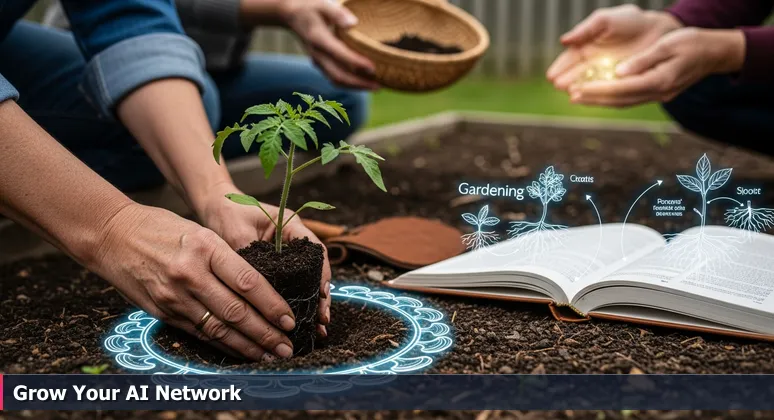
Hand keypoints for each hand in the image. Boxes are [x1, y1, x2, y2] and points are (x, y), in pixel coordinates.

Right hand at [90, 203, 299, 360]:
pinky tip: (240, 351)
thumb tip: (261, 289)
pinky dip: (222, 345)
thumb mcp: (200, 232)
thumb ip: (227, 259)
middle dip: (266, 333)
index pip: (248, 282)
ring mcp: (174, 296)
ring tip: (269, 355)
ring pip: (219, 328)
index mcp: (205, 247)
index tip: (290, 319)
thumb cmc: (160, 228)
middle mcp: (190, 274)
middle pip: (236, 311)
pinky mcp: (163, 312)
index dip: (272, 305)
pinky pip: (199, 333)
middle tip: (287, 347)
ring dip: (248, 346)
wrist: (111, 236)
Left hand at [196, 182, 331, 338]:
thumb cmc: (228, 213)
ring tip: (316, 328)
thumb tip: (256, 289)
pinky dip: (293, 302)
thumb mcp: (237, 232)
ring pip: (305, 280)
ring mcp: (286, 253)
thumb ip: (248, 256)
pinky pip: (290, 284)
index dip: (322, 274)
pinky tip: (296, 321)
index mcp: (291, 225)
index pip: (316, 250)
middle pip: (316, 270)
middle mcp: (294, 240)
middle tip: (322, 321)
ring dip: (310, 303)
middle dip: (320, 296)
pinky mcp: (276, 265)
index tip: (321, 295)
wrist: (216, 206)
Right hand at [277, 0, 378, 89]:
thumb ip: (337, 13)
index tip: (373, 68)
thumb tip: (353, 23)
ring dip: (356, 87)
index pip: (339, 54)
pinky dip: (350, 84)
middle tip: (380, 86)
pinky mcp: (321, 65)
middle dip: (359, 83)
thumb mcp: (322, 5)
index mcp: (318, 39)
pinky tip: (364, 82)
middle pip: (338, 75)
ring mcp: (318, 62)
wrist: (291, 15)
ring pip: (337, 80)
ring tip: (376, 87)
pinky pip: (335, 78)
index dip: (356, 63)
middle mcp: (317, 54)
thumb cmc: (310, 7)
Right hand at [547, 5, 681, 90]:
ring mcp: (605, 75)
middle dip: (567, 80)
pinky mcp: (619, 83)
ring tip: (572, 93)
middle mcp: (592, 64)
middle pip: (576, 74)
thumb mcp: (605, 20)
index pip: (569, 60)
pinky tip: (591, 98)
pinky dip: (598, 95)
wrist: (658, 30)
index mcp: (585, 48)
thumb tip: (563, 41)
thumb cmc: (630, 21)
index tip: (552, 75)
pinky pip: (607, 90)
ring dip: (580, 89)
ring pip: (590, 84)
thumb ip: (585, 29)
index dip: (560, 67)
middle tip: (560, 86)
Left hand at [569, 28, 745, 106]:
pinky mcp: (657, 94)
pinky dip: (611, 98)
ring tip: (578, 97)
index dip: (599, 90)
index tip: (578, 88)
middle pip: (620, 100)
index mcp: (660, 80)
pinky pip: (630, 99)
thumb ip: (643, 60)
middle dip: (594, 98)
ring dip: (600, 101)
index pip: (622, 88)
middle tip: (571, 95)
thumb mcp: (668, 45)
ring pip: (623, 102)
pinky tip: (597, 95)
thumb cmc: (692, 43)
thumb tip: (618, 72)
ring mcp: (658, 96)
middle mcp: (658, 92)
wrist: (714, 53)